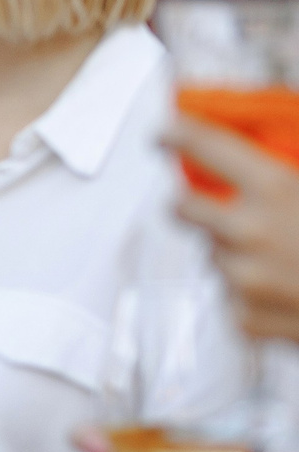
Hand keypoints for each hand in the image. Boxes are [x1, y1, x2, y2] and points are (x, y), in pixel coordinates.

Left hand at [168, 116, 298, 343]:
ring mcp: (242, 278)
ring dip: (234, 252)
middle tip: (211, 205)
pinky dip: (250, 292)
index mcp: (275, 189)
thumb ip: (293, 167)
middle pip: (182, 208)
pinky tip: (286, 289)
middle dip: (193, 204)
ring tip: (282, 257)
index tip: (165, 134)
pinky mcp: (243, 318)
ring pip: (213, 255)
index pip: (203, 146)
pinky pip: (231, 295)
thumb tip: (276, 148)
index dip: (178, 134)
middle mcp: (249, 231)